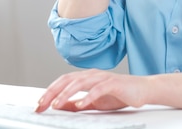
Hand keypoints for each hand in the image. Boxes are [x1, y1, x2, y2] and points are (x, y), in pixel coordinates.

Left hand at [35, 69, 150, 112]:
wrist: (142, 90)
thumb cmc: (119, 94)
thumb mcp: (93, 102)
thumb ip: (77, 103)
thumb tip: (60, 106)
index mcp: (85, 77)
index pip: (63, 81)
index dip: (50, 91)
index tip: (39, 104)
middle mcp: (92, 74)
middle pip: (67, 80)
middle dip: (52, 92)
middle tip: (42, 104)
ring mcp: (102, 77)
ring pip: (80, 83)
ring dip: (66, 94)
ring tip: (56, 104)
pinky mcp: (113, 83)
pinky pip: (97, 89)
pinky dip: (87, 97)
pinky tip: (80, 104)